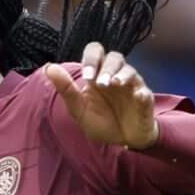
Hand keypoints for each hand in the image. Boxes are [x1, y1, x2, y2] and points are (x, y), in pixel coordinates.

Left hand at [43, 42, 160, 149]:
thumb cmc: (101, 121)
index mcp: (98, 74)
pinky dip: (142, 93)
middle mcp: (116, 75)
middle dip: (106, 67)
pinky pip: (145, 93)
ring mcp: (132, 86)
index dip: (92, 58)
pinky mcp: (144, 100)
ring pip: (130, 70)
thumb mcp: (79, 108)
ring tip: (114, 84)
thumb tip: (49, 67)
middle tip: (99, 83)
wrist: (120, 142)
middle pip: (115, 57)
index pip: (96, 52)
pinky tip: (138, 96)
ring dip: (122, 75)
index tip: (87, 76)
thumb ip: (66, 89)